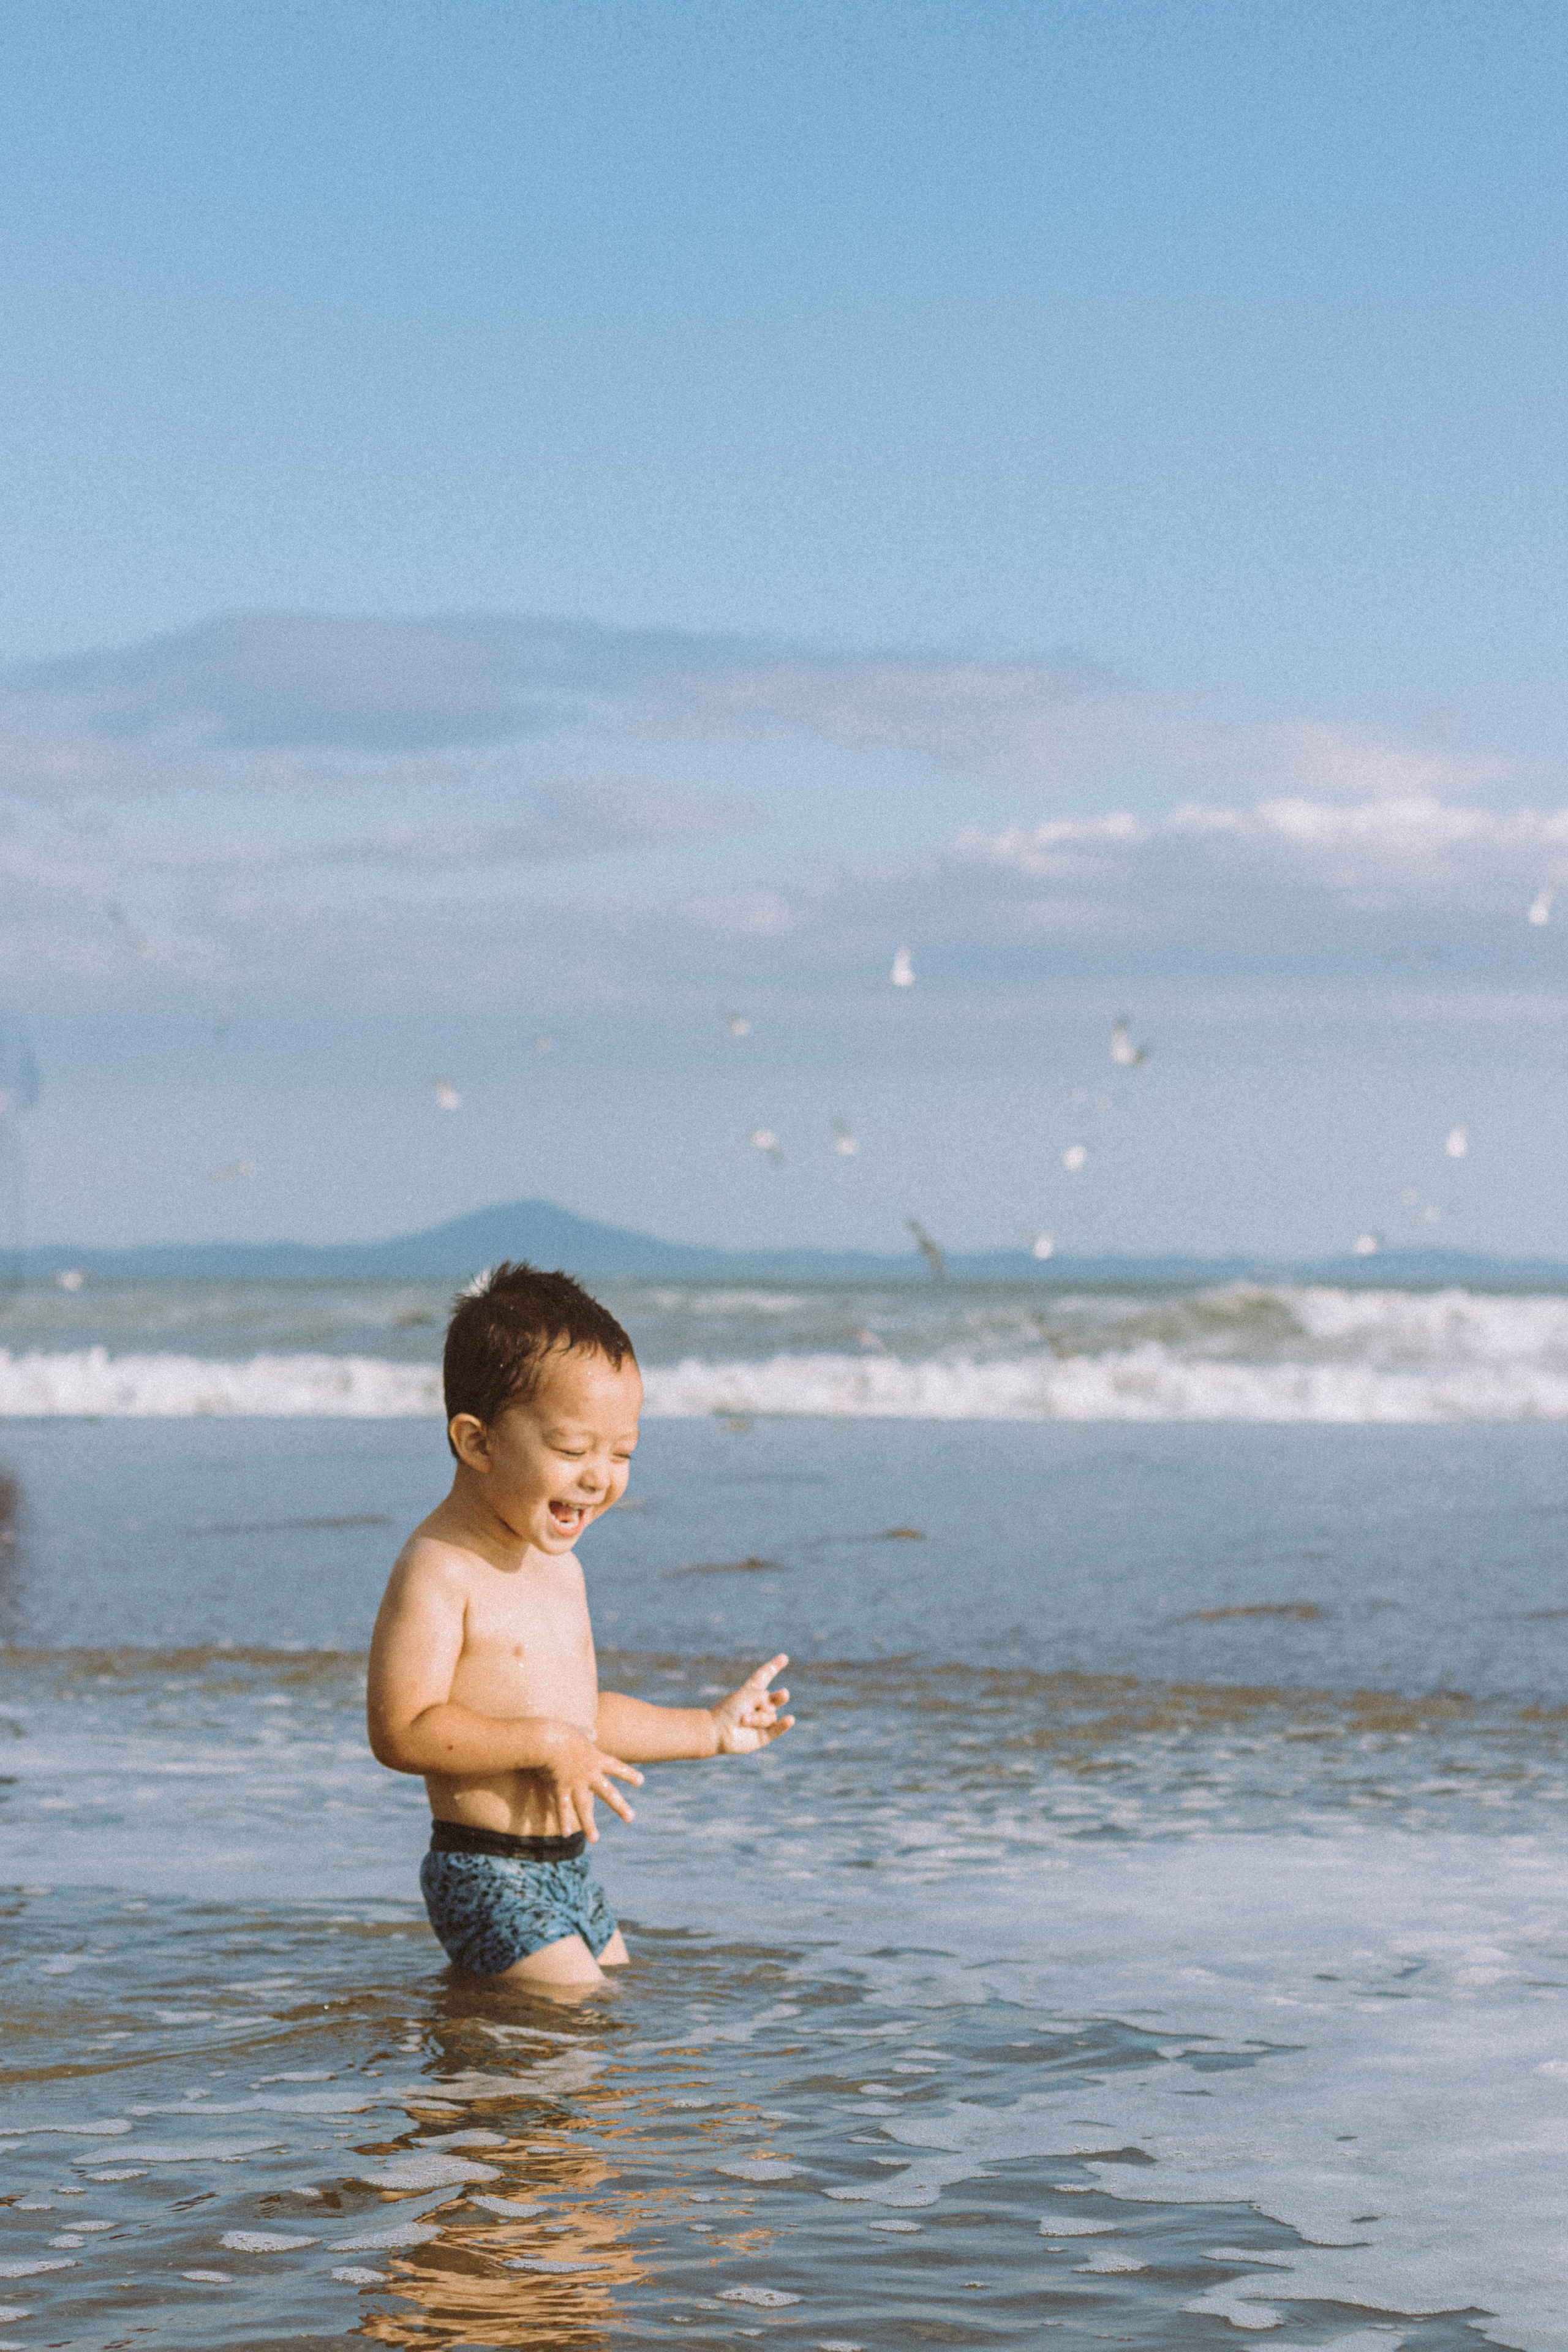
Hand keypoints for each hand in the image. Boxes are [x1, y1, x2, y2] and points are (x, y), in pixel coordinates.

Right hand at [538, 1723, 642, 1841]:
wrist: (549, 1738)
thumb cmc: (562, 1732)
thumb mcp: (578, 1731)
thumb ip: (586, 1734)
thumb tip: (592, 1732)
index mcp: (596, 1758)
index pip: (616, 1767)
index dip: (628, 1774)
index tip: (641, 1782)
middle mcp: (590, 1774)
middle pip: (608, 1793)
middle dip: (619, 1806)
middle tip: (631, 1818)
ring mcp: (576, 1783)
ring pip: (584, 1807)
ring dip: (589, 1824)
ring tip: (595, 1839)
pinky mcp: (561, 1788)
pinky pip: (562, 1807)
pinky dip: (563, 1821)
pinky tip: (566, 1834)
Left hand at [709, 1655, 793, 1755]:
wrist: (717, 1732)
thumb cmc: (728, 1710)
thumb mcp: (747, 1695)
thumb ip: (764, 1697)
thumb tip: (773, 1711)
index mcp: (750, 1692)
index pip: (764, 1676)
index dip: (774, 1667)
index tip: (784, 1657)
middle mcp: (758, 1705)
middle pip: (775, 1698)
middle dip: (779, 1697)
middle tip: (783, 1694)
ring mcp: (761, 1721)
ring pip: (770, 1715)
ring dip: (757, 1717)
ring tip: (743, 1720)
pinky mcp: (763, 1736)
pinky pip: (777, 1729)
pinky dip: (784, 1725)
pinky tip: (790, 1719)